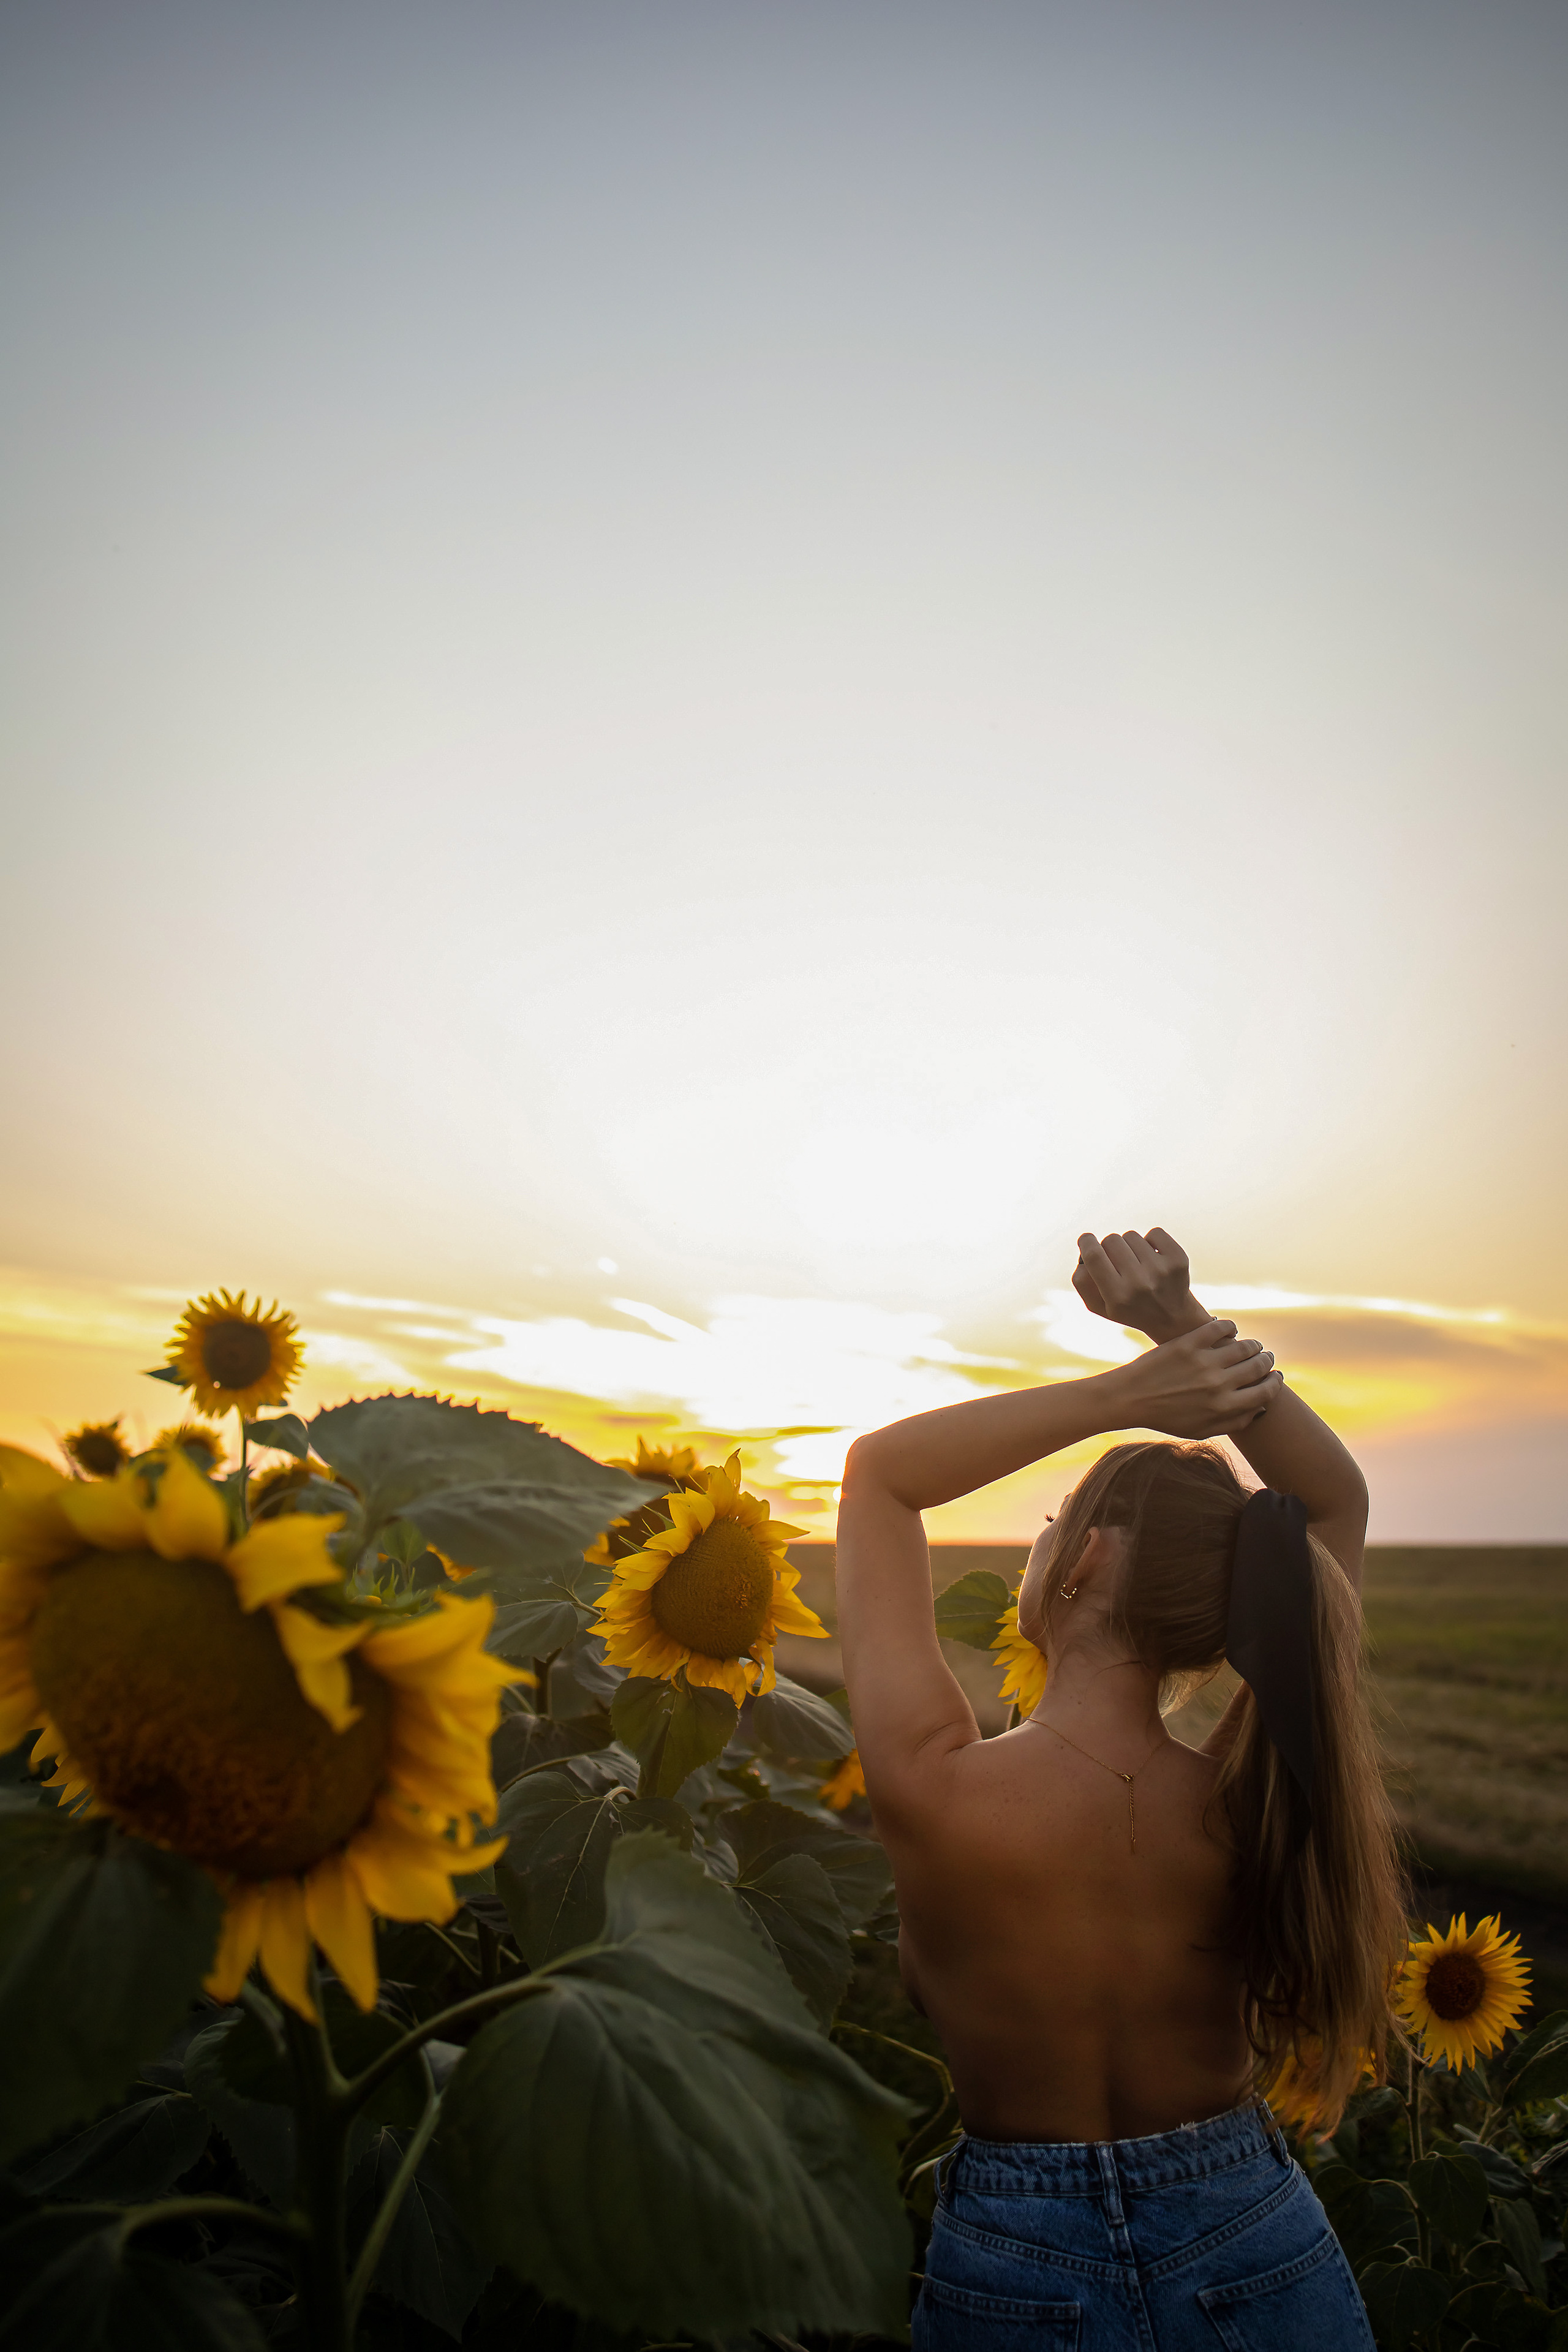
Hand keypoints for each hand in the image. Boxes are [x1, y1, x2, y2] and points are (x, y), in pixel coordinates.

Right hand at [1074, 1227, 1205, 1342]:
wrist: (1172, 1319)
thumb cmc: (1129, 1308)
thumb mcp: (1100, 1306)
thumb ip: (1082, 1281)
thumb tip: (1083, 1251)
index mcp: (1117, 1297)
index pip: (1094, 1256)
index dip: (1086, 1242)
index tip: (1087, 1240)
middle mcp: (1140, 1283)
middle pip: (1111, 1240)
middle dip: (1109, 1247)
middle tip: (1116, 1261)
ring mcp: (1161, 1270)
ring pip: (1131, 1235)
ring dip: (1129, 1246)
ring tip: (1136, 1263)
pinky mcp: (1178, 1259)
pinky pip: (1154, 1233)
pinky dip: (1150, 1241)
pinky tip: (1152, 1257)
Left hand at [1099, 1319, 1281, 1437]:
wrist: (1130, 1399)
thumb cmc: (1166, 1417)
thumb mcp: (1201, 1430)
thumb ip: (1233, 1422)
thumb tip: (1260, 1408)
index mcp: (1223, 1408)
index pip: (1265, 1392)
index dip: (1275, 1383)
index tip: (1275, 1376)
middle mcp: (1218, 1385)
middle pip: (1259, 1367)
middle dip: (1267, 1361)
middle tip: (1266, 1356)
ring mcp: (1203, 1362)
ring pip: (1244, 1346)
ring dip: (1253, 1345)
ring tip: (1252, 1345)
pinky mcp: (1189, 1343)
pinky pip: (1221, 1327)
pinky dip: (1229, 1327)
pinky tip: (1229, 1330)